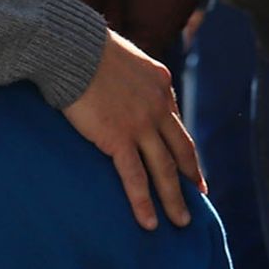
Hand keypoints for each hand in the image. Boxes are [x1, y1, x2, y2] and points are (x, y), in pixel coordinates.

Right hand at [64, 30, 202, 229]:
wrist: (70, 48)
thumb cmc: (83, 45)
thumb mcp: (120, 54)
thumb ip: (129, 74)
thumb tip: (119, 84)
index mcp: (159, 82)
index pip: (173, 118)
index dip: (180, 140)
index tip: (185, 157)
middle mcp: (158, 106)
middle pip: (180, 149)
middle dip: (191, 174)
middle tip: (199, 194)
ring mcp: (141, 125)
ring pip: (165, 169)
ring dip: (174, 198)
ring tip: (182, 222)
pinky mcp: (119, 139)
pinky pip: (136, 177)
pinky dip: (144, 202)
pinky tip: (150, 222)